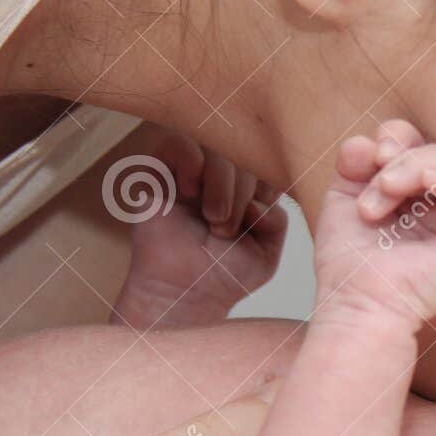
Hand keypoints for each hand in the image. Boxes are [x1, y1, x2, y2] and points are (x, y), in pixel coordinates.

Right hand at [110, 128, 287, 328]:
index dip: (264, 187)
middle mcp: (220, 177)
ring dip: (220, 183)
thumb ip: (276, 221)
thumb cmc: (224, 275)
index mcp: (247, 190)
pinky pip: (176, 142)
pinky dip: (189, 164)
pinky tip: (189, 192)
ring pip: (215, 147)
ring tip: (212, 218)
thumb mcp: (266, 253)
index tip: (253, 219)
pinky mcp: (160, 174)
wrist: (183, 293)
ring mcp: (191, 174)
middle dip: (242, 192)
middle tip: (226, 229)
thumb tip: (254, 200)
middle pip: (243, 153)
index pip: (265, 162)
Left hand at [314, 120, 435, 323]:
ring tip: (388, 188)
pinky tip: (426, 183)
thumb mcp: (344, 197)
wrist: (357, 303)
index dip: (401, 137)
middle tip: (378, 182)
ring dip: (423, 165)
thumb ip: (356, 162)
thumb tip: (370, 139)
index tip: (371, 156)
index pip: (427, 146)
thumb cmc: (351, 263)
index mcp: (423, 199)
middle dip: (407, 156)